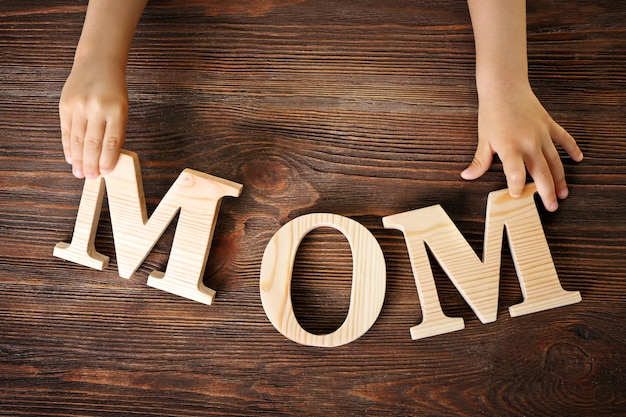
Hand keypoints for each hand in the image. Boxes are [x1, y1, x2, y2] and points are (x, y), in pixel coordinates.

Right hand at [59, 61, 127, 178]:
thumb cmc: (113, 90)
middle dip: (91, 164)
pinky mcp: (65, 105)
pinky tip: (70, 157)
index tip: (105, 172)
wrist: (97, 64)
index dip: (107, 160)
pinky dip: (68, 146)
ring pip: (77, 139)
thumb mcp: (122, 108)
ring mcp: (79, 106)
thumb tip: (107, 158)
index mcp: (116, 110)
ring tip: (79, 172)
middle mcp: (96, 108)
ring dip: (78, 159)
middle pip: (92, 143)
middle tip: (90, 177)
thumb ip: (115, 130)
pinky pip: (66, 130)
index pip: (111, 141)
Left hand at [461, 84, 582, 211]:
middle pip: (541, 173)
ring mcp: (541, 134)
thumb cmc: (492, 112)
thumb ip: (479, 161)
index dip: (517, 188)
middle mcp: (529, 144)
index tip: (517, 195)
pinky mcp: (549, 125)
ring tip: (564, 193)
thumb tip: (467, 176)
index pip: (516, 175)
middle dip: (547, 192)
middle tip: (552, 207)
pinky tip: (578, 159)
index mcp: (510, 148)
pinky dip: (572, 149)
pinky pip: (564, 139)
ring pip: (555, 161)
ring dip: (560, 179)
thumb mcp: (484, 139)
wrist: (504, 86)